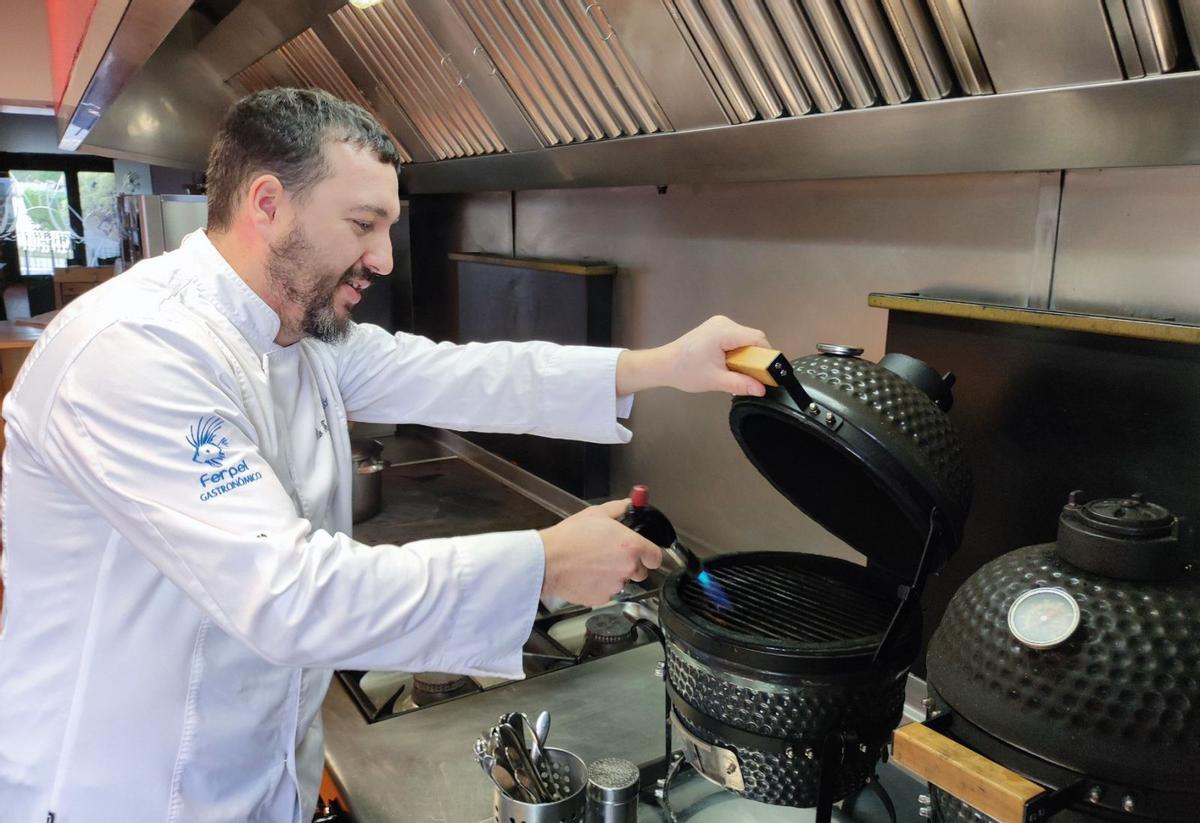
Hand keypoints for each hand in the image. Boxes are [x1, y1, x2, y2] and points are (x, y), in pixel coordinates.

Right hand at [539, 500, 662, 605]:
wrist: (548, 561)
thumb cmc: (569, 538)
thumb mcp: (596, 513)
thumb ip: (619, 509)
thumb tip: (628, 504)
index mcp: (632, 546)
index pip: (656, 557)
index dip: (650, 555)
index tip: (645, 554)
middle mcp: (627, 567)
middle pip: (641, 572)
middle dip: (631, 565)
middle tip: (611, 556)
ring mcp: (615, 585)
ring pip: (622, 582)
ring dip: (613, 575)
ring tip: (593, 563)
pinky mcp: (602, 598)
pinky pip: (606, 592)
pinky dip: (599, 586)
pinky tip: (586, 574)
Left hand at [616, 315, 771, 396]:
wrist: (664, 365)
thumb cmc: (685, 371)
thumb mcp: (716, 380)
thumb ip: (741, 383)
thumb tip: (760, 389)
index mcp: (724, 332)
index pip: (757, 339)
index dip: (766, 356)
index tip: (767, 372)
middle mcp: (723, 323)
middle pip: (752, 338)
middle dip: (755, 358)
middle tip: (750, 376)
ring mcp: (719, 324)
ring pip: (745, 339)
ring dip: (745, 356)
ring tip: (736, 371)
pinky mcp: (715, 329)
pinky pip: (736, 339)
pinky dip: (737, 352)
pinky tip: (729, 364)